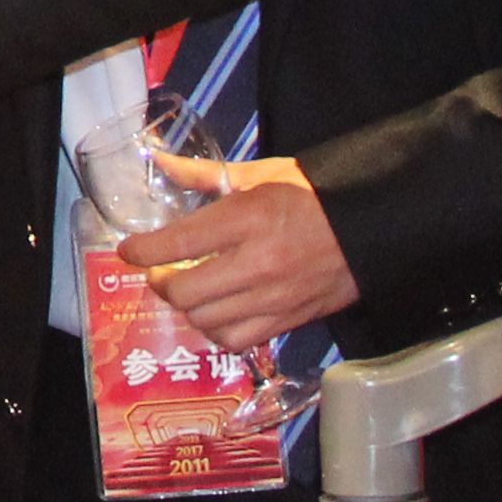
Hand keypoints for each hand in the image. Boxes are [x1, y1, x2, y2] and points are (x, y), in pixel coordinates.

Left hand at [108, 154, 349, 347]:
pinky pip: (236, 340)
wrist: (373, 223)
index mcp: (248, 218)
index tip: (129, 250)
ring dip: (187, 307)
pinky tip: (215, 313)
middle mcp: (257, 262)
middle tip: (161, 271)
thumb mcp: (260, 174)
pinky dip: (216, 330)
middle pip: (185, 291)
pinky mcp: (288, 319)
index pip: (179, 243)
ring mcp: (273, 296)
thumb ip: (203, 175)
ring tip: (187, 291)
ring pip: (206, 320)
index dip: (143, 251)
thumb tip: (160, 161)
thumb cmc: (314, 192)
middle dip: (161, 283)